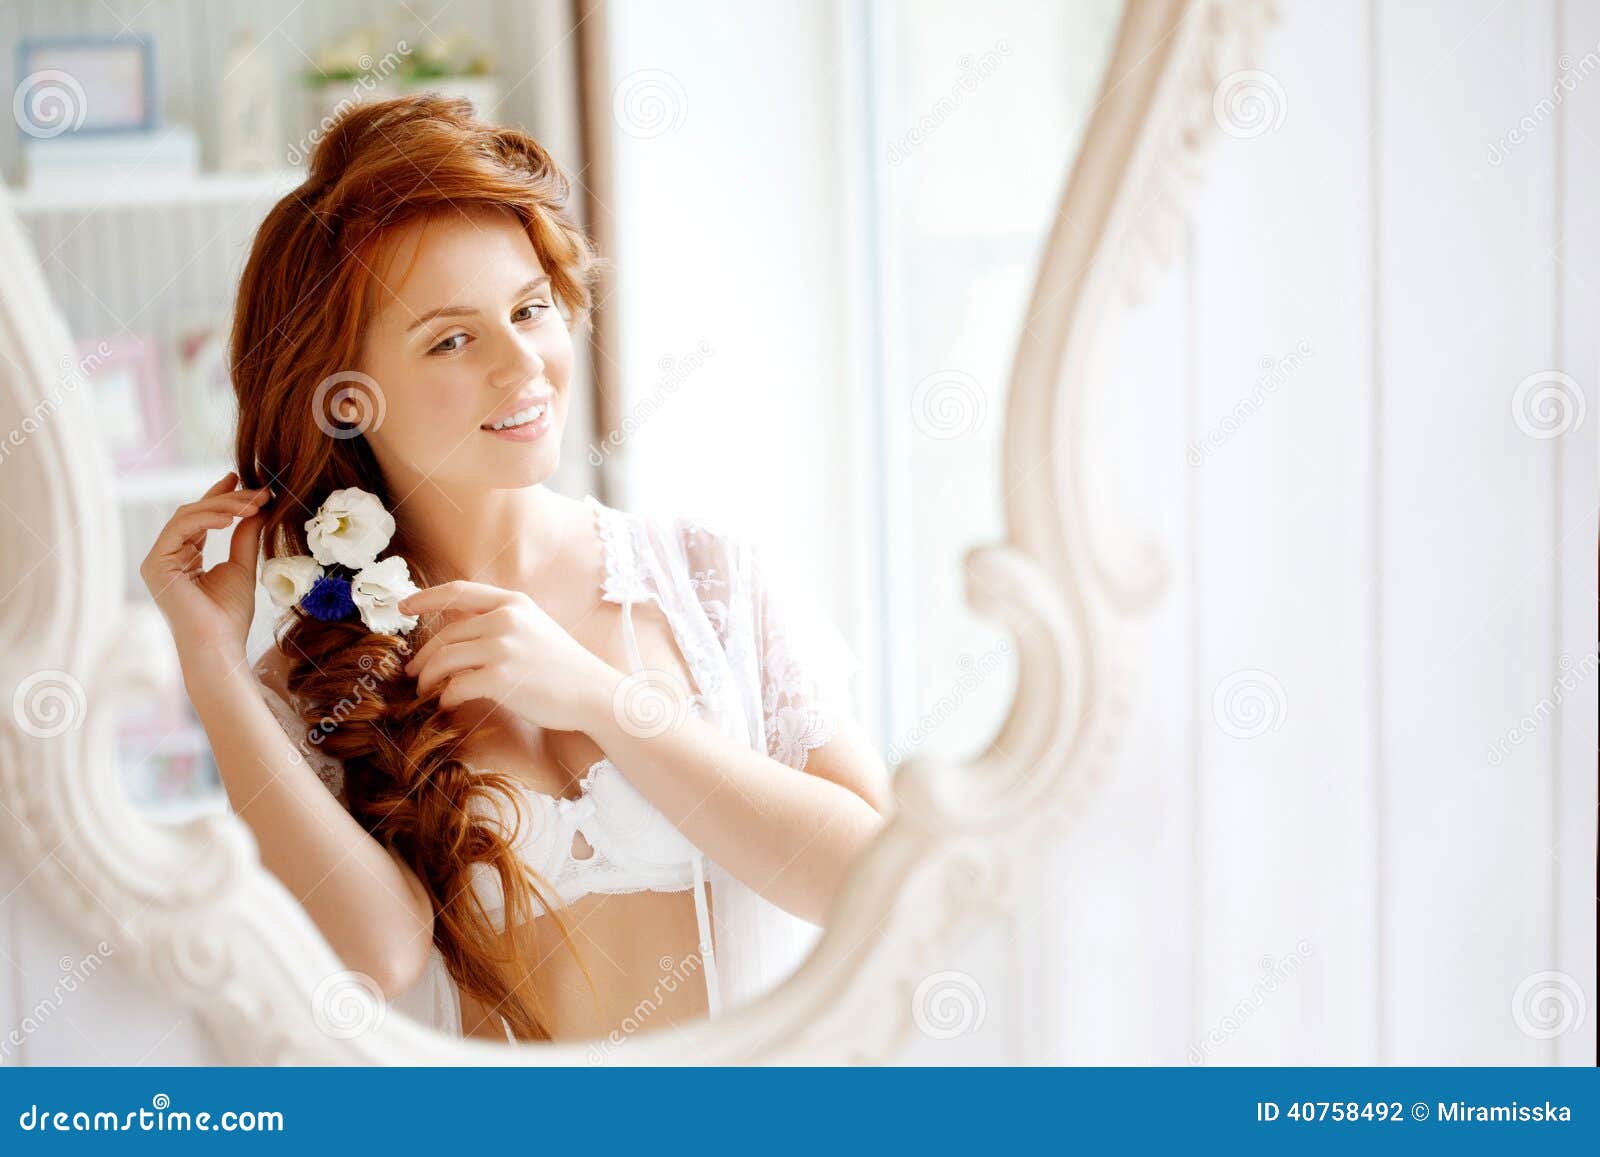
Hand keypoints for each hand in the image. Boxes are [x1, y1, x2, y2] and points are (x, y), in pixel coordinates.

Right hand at [139, 471, 270, 666]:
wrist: (219, 645)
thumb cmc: (229, 616)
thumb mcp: (242, 567)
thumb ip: (245, 537)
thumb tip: (258, 508)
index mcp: (183, 558)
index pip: (200, 519)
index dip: (220, 497)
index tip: (243, 479)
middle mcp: (166, 557)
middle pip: (194, 513)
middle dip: (228, 499)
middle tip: (258, 490)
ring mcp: (157, 561)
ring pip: (188, 516)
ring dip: (223, 506)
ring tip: (254, 504)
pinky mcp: (155, 565)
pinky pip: (180, 529)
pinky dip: (206, 518)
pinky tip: (232, 517)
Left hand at [399, 581, 619, 732]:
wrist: (593, 693)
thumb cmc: (563, 666)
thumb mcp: (533, 627)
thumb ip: (500, 622)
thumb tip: (457, 630)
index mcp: (512, 602)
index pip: (457, 591)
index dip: (424, 598)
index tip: (403, 607)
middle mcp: (505, 619)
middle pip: (445, 635)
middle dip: (423, 657)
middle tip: (414, 674)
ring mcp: (503, 648)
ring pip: (444, 661)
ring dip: (429, 680)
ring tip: (426, 692)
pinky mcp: (501, 679)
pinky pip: (456, 687)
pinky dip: (446, 698)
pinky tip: (447, 705)